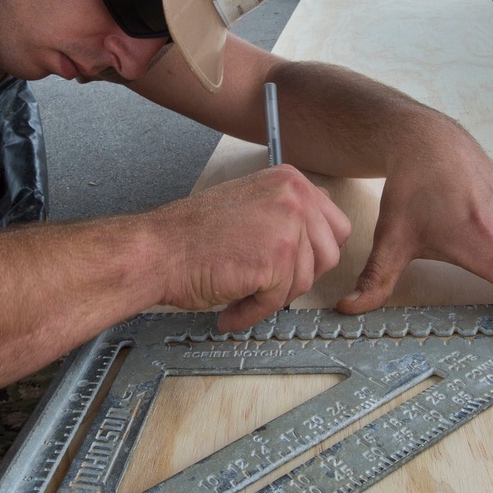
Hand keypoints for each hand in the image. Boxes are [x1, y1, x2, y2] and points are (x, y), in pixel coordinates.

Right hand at [152, 166, 350, 330]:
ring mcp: (288, 227)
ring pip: (305, 281)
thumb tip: (315, 241)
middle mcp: (295, 197)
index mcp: (290, 180)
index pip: (334, 224)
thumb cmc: (192, 235)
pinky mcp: (277, 260)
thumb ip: (286, 214)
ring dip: (272, 296)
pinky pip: (278, 301)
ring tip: (239, 293)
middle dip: (299, 276)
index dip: (312, 252)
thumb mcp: (250, 203)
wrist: (159, 251)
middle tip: (267, 284)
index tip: (288, 264)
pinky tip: (230, 309)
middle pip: (329, 254)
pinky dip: (253, 312)